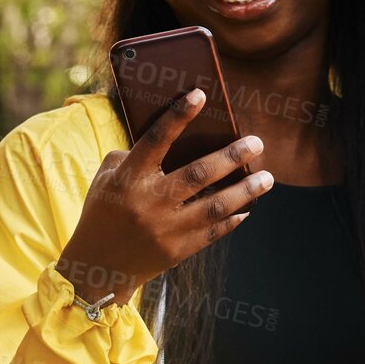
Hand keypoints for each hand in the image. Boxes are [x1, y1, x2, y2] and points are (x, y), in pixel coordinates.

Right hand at [55, 88, 274, 303]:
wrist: (97, 268)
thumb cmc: (102, 214)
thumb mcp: (105, 180)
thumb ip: (131, 157)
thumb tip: (173, 141)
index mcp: (128, 179)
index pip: (156, 140)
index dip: (178, 116)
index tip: (200, 95)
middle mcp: (149, 203)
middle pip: (198, 174)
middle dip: (232, 157)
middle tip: (257, 143)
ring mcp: (165, 229)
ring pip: (214, 206)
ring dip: (245, 191)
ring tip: (267, 178)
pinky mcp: (177, 252)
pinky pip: (213, 232)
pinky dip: (233, 219)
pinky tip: (248, 208)